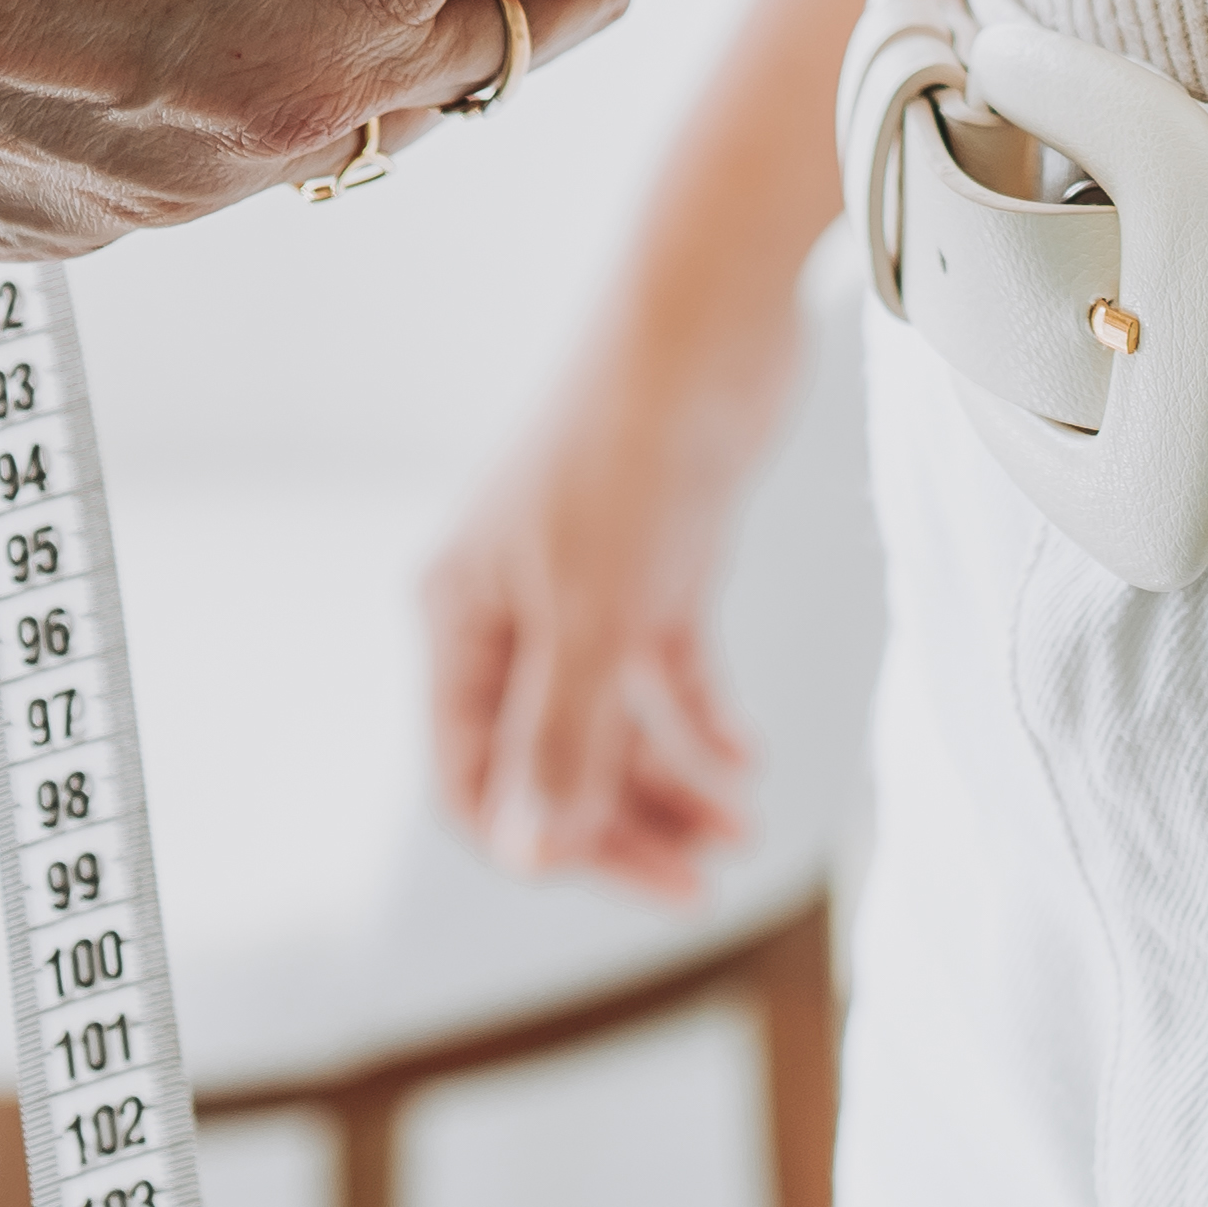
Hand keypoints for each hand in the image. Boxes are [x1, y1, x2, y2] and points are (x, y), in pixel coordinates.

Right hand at [421, 292, 801, 898]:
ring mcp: (587, 588)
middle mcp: (512, 612)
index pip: (471, 772)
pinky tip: (745, 763)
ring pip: (612, 720)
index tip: (621, 878)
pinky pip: (667, 672)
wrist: (710, 319)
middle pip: (548, 758)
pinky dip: (703, 719)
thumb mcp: (593, 614)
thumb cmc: (627, 451)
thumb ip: (562, 738)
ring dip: (670, 781)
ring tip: (737, 834)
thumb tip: (531, 858)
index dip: (536, 836)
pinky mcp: (657, 562)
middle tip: (695, 887)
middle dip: (617, 826)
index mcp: (461, 620)